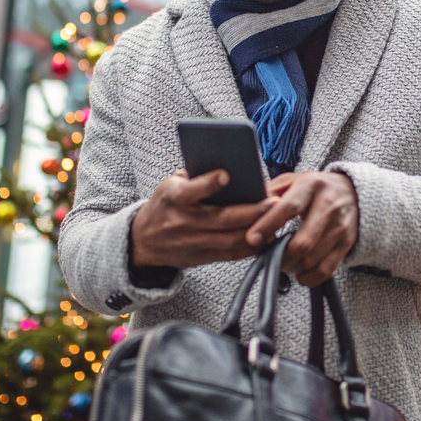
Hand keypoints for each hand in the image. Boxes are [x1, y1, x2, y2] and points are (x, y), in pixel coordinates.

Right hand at [131, 170, 276, 269]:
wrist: (144, 241)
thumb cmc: (165, 204)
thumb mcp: (169, 185)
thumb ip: (194, 175)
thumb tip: (228, 162)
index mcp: (172, 198)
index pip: (190, 191)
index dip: (207, 184)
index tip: (226, 174)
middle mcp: (182, 222)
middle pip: (221, 219)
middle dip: (251, 211)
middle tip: (274, 202)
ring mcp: (192, 243)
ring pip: (231, 240)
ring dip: (257, 230)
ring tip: (277, 218)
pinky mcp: (201, 258)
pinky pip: (232, 254)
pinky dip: (251, 246)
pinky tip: (267, 236)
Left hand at [246, 172, 358, 286]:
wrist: (353, 192)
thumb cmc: (315, 188)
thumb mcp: (292, 180)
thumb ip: (270, 192)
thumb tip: (247, 207)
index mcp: (311, 186)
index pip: (287, 208)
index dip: (268, 225)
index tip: (251, 238)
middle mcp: (328, 205)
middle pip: (303, 241)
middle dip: (281, 255)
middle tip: (269, 256)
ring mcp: (340, 226)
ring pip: (313, 258)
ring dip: (292, 266)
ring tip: (283, 262)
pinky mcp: (347, 243)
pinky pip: (327, 269)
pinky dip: (309, 277)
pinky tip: (300, 273)